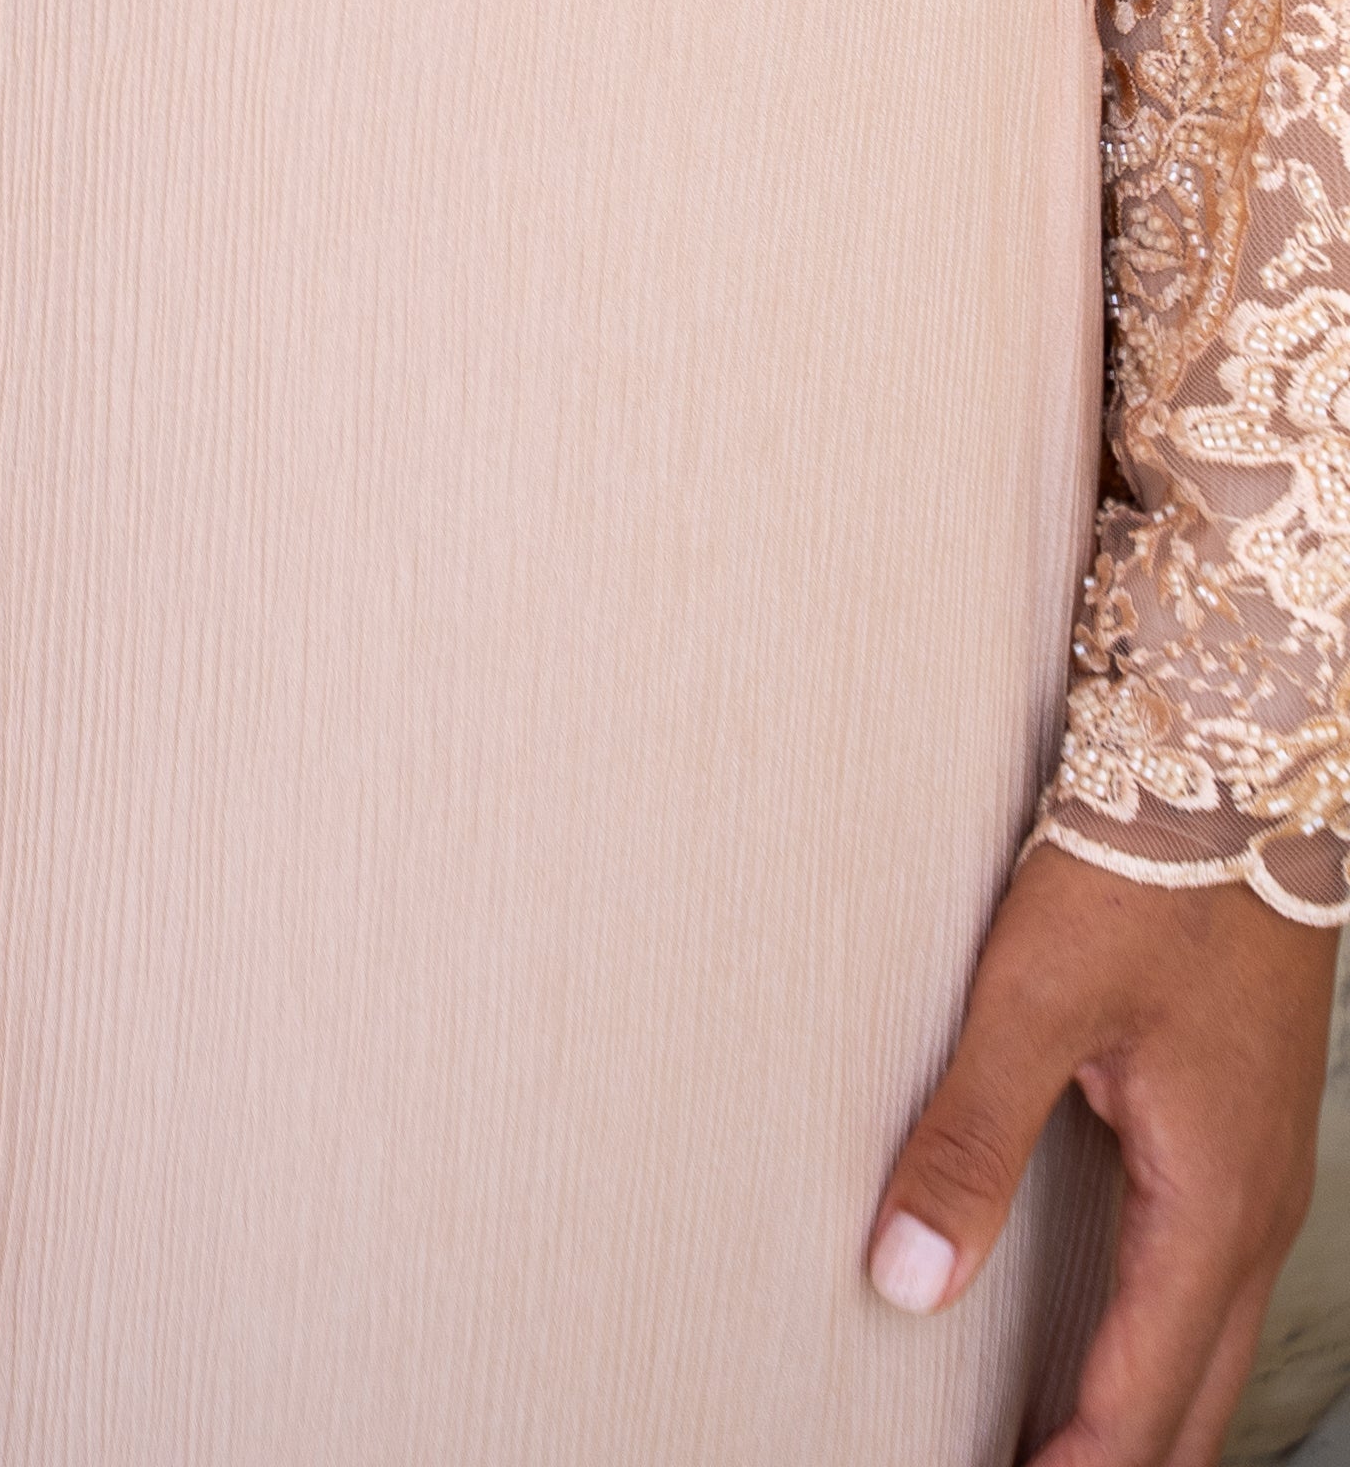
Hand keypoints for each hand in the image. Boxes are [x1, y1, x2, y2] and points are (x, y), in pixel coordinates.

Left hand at [870, 837, 1333, 1465]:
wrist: (1236, 768)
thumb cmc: (1147, 869)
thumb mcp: (1037, 1000)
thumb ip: (968, 1140)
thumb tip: (907, 1274)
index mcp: (1209, 1203)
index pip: (1142, 1395)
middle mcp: (1252, 1211)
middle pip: (1194, 1401)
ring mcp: (1259, 1178)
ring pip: (1211, 1348)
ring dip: (1147, 1422)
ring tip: (1067, 1459)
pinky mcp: (1243, 1139)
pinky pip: (1211, 1287)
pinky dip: (1164, 1352)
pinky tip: (1116, 1352)